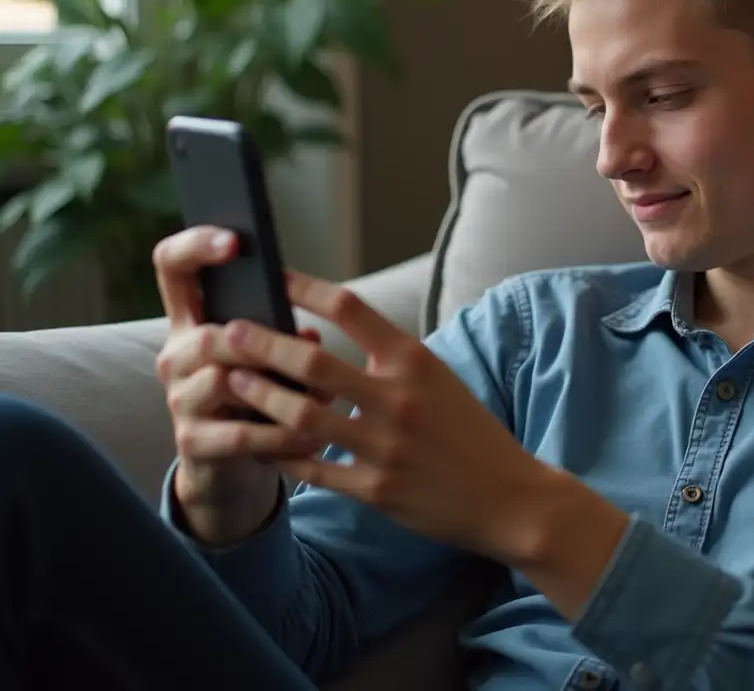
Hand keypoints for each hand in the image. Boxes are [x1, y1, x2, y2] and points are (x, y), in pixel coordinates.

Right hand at [152, 226, 327, 542]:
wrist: (233, 466)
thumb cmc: (261, 396)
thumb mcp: (270, 358)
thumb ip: (280, 334)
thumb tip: (307, 332)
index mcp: (193, 322)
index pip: (171, 268)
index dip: (194, 247)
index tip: (234, 242)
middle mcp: (176, 356)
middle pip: (208, 336)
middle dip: (262, 343)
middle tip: (310, 352)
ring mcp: (179, 400)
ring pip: (224, 381)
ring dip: (281, 389)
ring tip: (326, 399)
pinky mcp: (192, 443)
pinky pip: (239, 433)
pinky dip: (281, 434)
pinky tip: (312, 437)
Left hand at [217, 269, 560, 561]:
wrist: (507, 496)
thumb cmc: (469, 431)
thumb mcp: (439, 378)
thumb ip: (392, 357)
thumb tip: (341, 326)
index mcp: (415, 361)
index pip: (351, 308)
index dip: (306, 287)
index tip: (273, 276)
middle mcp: (399, 398)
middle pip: (314, 362)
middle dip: (264, 344)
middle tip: (228, 332)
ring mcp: (385, 446)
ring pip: (303, 416)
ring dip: (262, 397)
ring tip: (234, 381)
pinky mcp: (375, 489)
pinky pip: (312, 469)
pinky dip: (280, 453)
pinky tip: (256, 440)